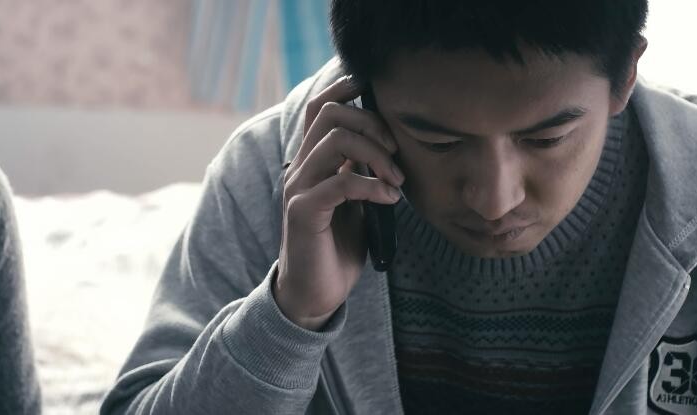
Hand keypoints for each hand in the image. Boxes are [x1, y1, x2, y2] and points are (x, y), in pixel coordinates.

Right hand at [274, 76, 403, 330]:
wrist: (314, 294)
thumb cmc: (337, 248)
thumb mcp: (356, 202)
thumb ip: (363, 171)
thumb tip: (390, 145)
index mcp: (312, 161)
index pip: (321, 108)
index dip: (346, 89)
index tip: (377, 93)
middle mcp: (300, 168)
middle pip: (330, 114)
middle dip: (373, 124)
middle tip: (398, 155)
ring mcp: (298, 188)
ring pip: (336, 142)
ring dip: (377, 156)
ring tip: (397, 181)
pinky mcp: (303, 212)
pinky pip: (341, 182)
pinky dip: (373, 185)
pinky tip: (390, 199)